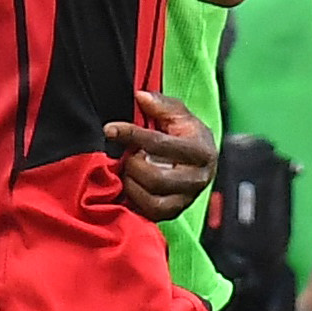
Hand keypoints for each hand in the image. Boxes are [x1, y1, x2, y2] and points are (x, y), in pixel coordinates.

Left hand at [104, 91, 213, 224]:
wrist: (200, 160)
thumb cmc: (186, 134)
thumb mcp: (179, 114)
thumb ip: (161, 104)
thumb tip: (140, 96)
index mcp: (201, 151)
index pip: (160, 144)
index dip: (131, 135)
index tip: (110, 129)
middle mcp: (198, 179)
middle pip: (155, 177)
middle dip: (133, 165)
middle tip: (128, 156)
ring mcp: (187, 199)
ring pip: (152, 199)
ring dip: (132, 183)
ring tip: (130, 170)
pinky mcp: (175, 213)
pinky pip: (150, 213)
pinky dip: (135, 199)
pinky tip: (131, 186)